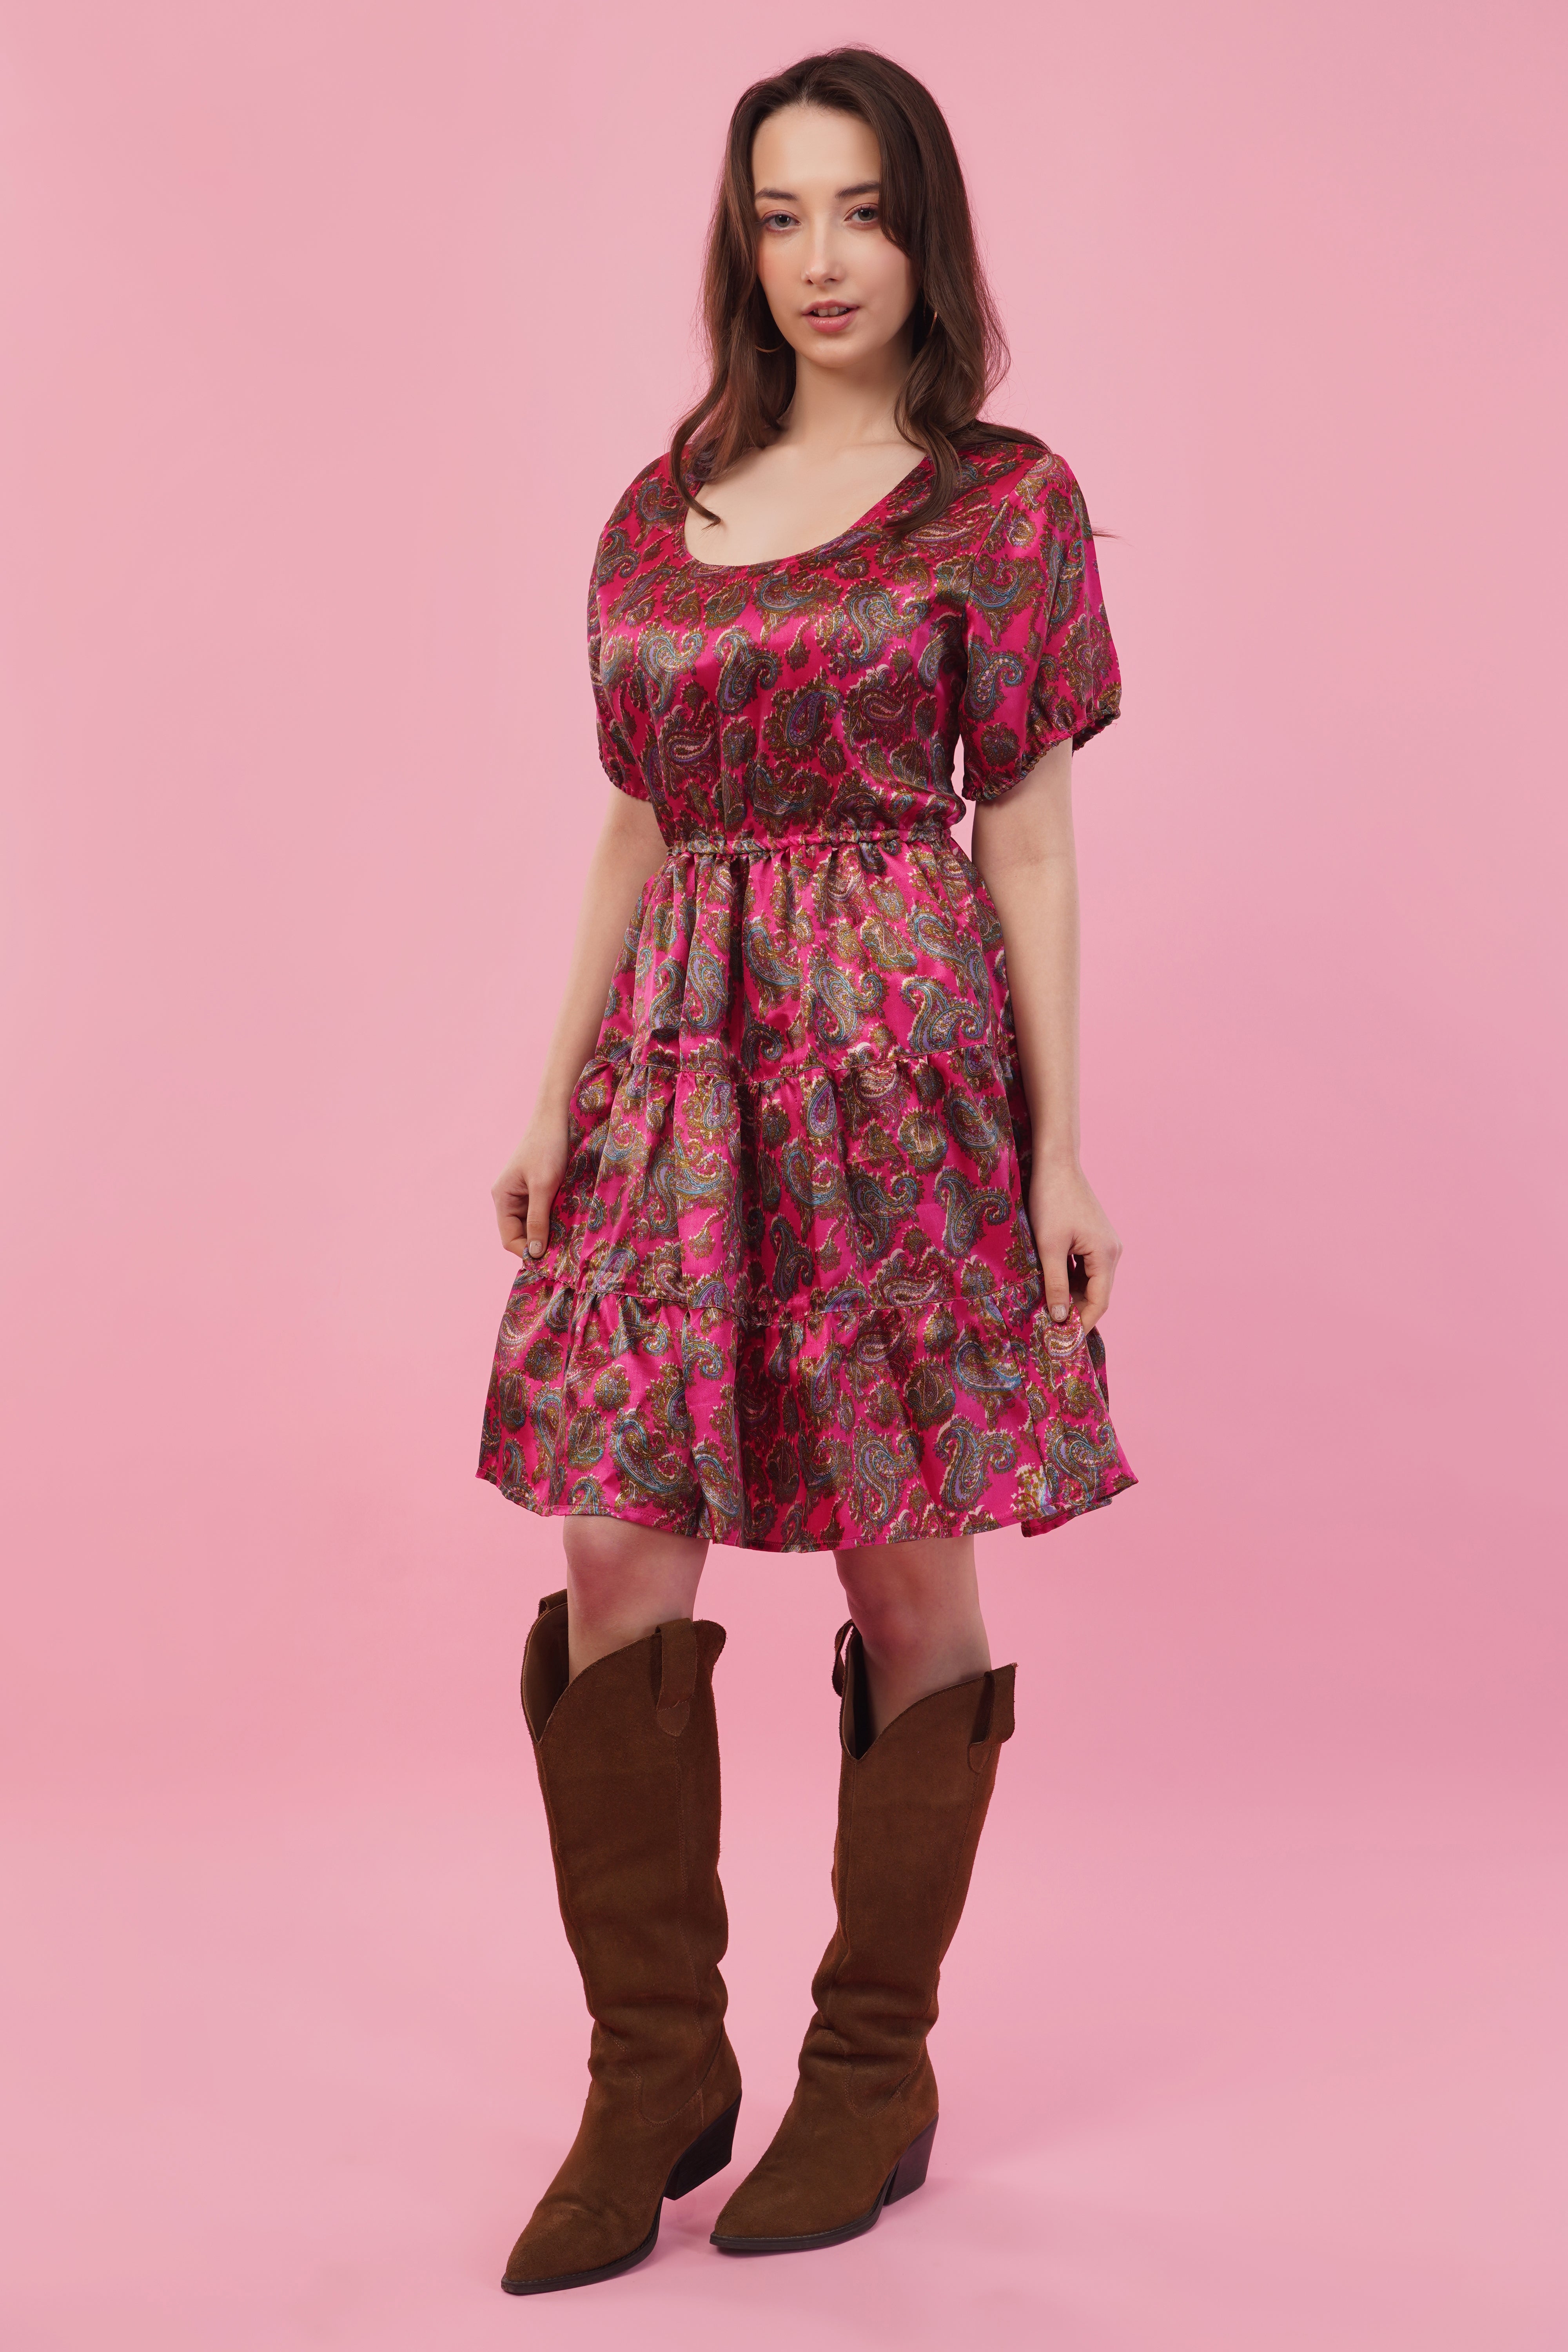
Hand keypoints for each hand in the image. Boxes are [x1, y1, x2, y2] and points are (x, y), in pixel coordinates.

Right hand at [492, 1110, 567, 1261]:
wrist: (555, 1117)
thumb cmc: (547, 1148)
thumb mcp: (543, 1186)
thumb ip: (537, 1220)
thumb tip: (534, 1253)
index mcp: (502, 1198)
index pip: (509, 1239)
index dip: (528, 1252)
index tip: (551, 1260)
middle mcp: (508, 1199)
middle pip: (520, 1234)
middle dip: (540, 1243)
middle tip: (564, 1251)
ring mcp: (522, 1193)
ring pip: (533, 1224)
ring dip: (549, 1231)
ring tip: (568, 1236)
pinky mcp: (536, 1188)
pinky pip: (542, 1211)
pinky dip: (553, 1218)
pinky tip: (568, 1220)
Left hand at [1029, 1160, 1121, 1335]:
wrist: (1055, 1164)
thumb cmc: (1051, 1201)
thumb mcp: (1048, 1246)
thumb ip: (1054, 1283)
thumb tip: (1060, 1317)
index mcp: (1106, 1255)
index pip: (1099, 1302)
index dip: (1082, 1323)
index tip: (1063, 1342)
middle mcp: (1111, 1251)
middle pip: (1096, 1293)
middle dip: (1075, 1312)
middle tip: (1051, 1331)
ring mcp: (1104, 1244)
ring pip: (1089, 1281)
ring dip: (1070, 1296)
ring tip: (1047, 1312)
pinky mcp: (1093, 1238)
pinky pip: (1084, 1268)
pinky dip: (1069, 1280)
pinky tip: (1050, 1287)